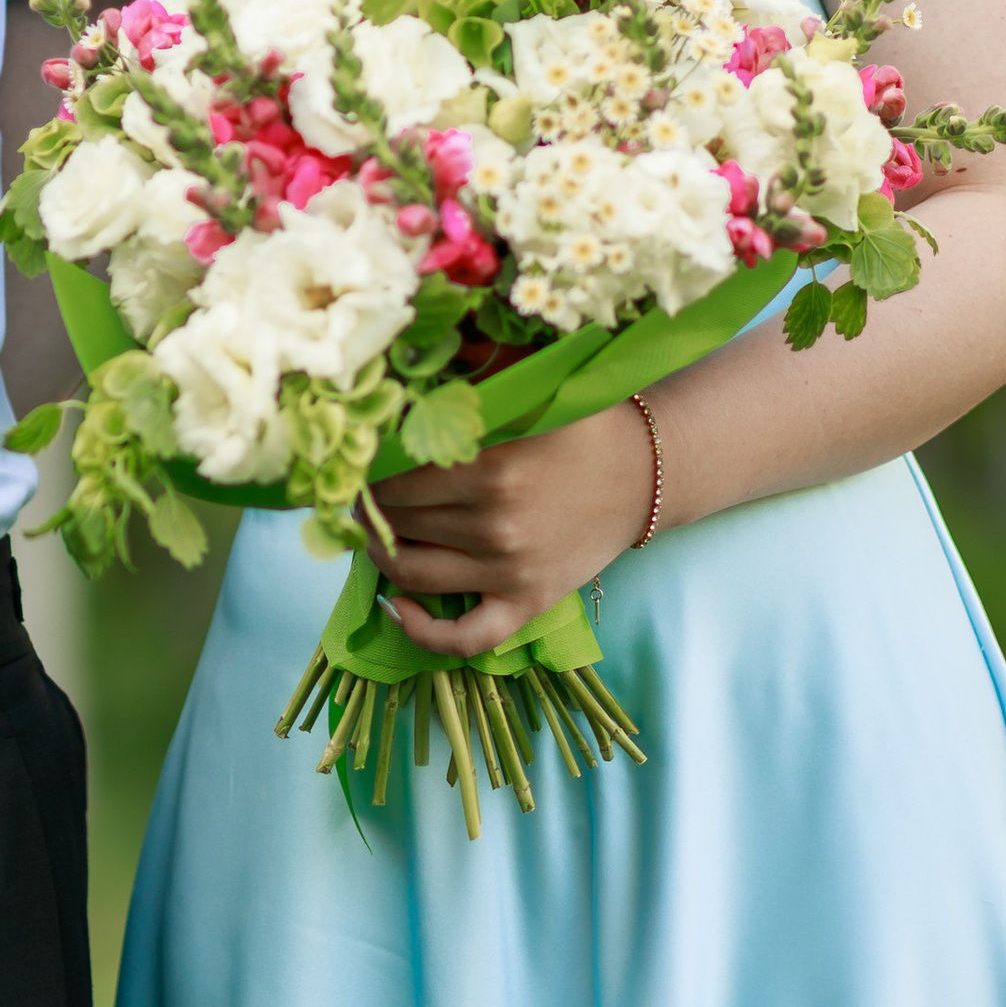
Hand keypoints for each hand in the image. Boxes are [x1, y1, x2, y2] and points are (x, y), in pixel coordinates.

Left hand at [368, 398, 657, 655]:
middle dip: (369, 507)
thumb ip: (469, 384)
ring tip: (373, 533)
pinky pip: (463, 637)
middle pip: (397, 522)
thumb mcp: (528, 392)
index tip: (360, 462)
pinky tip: (396, 607)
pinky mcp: (527, 603)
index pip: (395, 477)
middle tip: (361, 494)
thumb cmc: (580, 426)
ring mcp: (510, 571)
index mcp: (491, 467)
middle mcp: (496, 524)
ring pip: (411, 573)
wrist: (645, 473)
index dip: (367, 471)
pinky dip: (421, 631)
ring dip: (378, 554)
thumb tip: (403, 368)